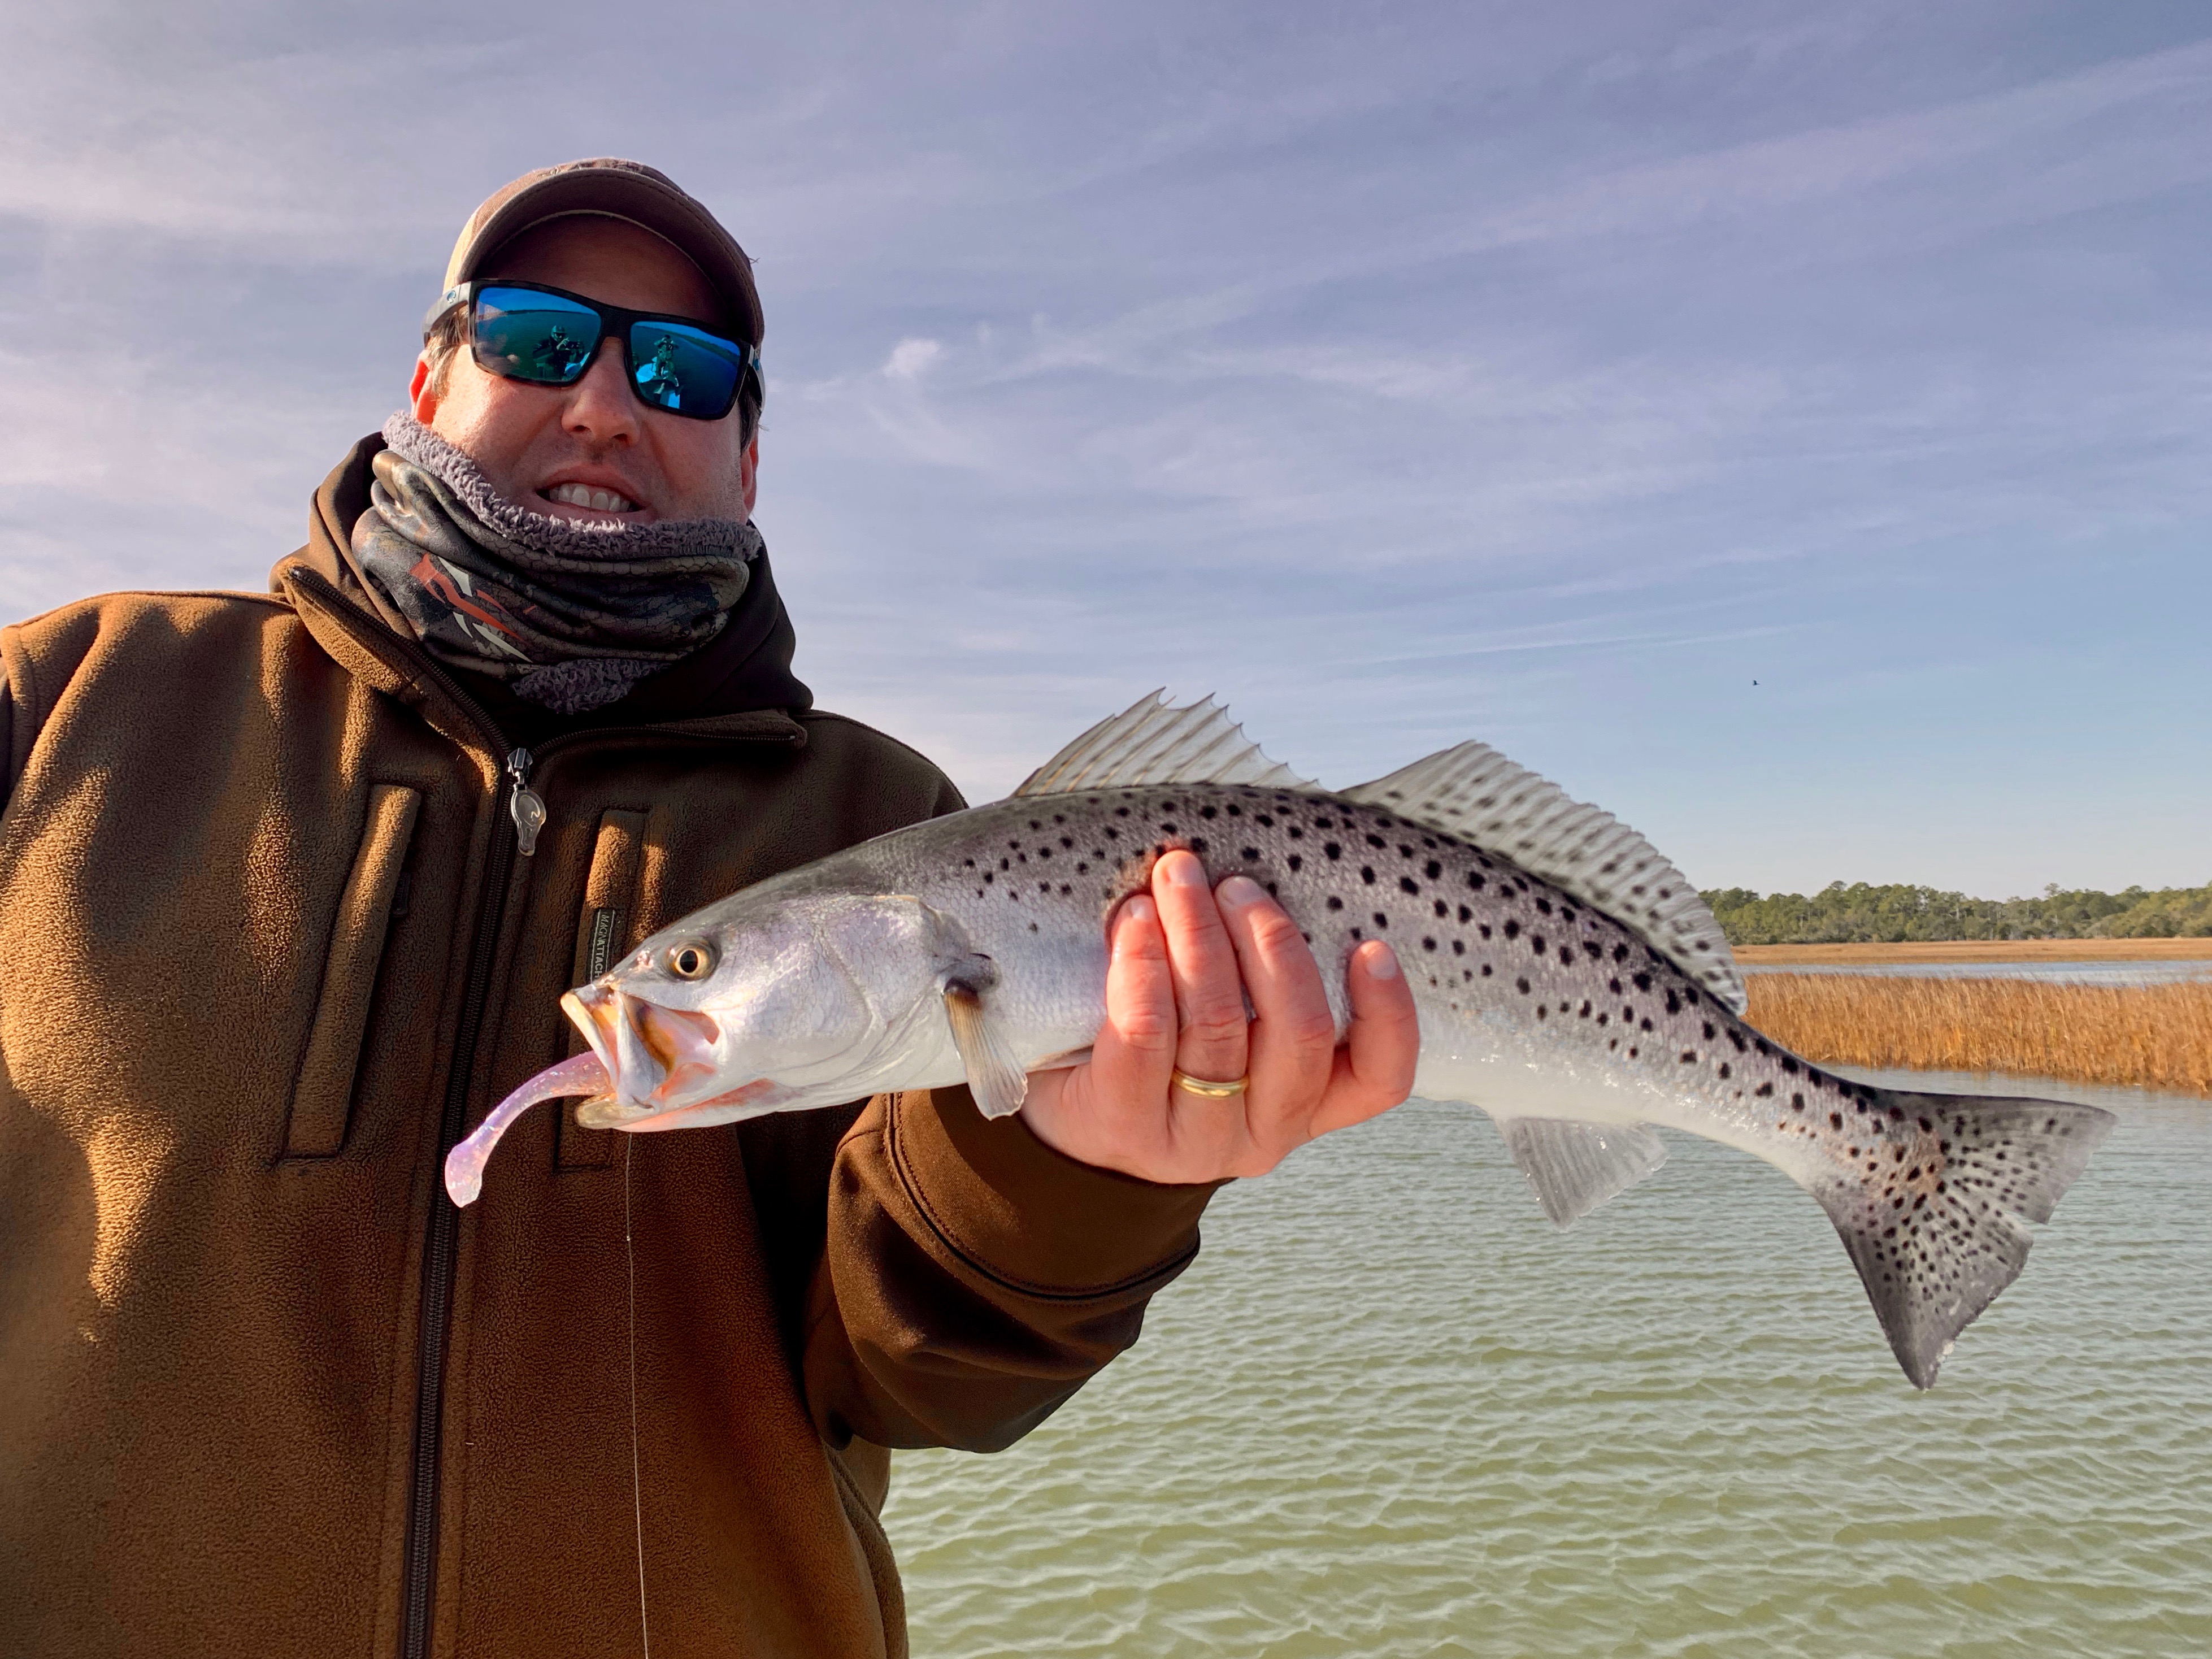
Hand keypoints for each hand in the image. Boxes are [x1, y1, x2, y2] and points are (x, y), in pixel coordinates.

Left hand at [1017, 849, 1419, 1183]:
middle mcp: (1264, 1130)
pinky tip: (1136, 921)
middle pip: (1298, 1034)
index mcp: (1308, 1106)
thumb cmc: (1167, 1061)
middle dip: (1271, 943)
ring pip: (1218, 1025)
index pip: (1379, 1078)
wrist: (1070, 1131)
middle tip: (1236, 886)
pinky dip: (1143, 964)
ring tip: (1178, 880)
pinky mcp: (1126, 1125)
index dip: (1389, 1015)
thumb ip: (1266, 989)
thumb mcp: (1236, 1038)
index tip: (1372, 946)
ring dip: (1199, 935)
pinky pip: (1144, 1033)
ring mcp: (1196, 1137)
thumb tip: (1268, 881)